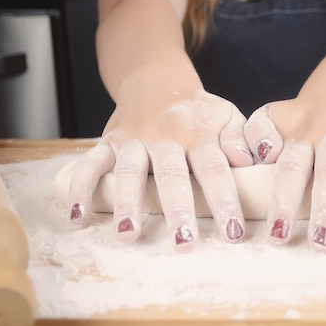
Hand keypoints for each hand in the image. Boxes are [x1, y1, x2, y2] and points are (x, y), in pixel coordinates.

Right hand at [65, 90, 252, 251]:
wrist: (157, 81)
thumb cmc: (198, 111)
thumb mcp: (226, 115)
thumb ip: (238, 138)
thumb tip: (248, 162)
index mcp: (198, 135)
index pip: (214, 170)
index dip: (224, 201)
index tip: (233, 232)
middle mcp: (165, 137)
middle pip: (171, 176)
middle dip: (178, 211)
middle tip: (185, 244)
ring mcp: (133, 140)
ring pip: (129, 172)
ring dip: (127, 203)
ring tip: (127, 235)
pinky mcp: (108, 142)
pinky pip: (90, 164)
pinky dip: (81, 188)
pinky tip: (78, 216)